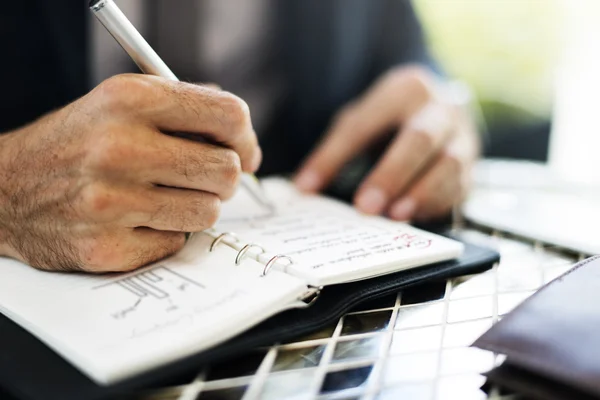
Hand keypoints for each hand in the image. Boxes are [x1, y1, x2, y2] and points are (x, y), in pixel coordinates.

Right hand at [0, 74, 260, 271]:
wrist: (7, 189)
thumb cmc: (78, 143)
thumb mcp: (123, 103)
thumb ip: (186, 110)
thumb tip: (244, 140)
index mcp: (130, 100)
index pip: (228, 114)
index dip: (246, 138)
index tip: (244, 152)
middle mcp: (119, 147)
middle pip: (227, 171)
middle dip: (223, 178)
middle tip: (201, 178)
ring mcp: (110, 202)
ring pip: (208, 212)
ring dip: (195, 207)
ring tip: (163, 197)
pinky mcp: (105, 246)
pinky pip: (175, 243)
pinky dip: (164, 234)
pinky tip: (134, 220)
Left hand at [295, 65, 479, 220]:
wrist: (441, 110)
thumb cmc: (392, 120)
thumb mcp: (361, 120)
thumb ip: (335, 151)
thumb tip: (305, 188)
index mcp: (406, 89)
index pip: (364, 124)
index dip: (333, 156)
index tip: (308, 185)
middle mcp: (440, 109)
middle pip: (418, 139)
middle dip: (391, 174)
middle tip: (365, 206)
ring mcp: (462, 138)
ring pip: (449, 165)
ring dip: (421, 193)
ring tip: (394, 216)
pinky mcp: (472, 168)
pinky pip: (460, 188)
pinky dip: (436, 205)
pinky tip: (413, 219)